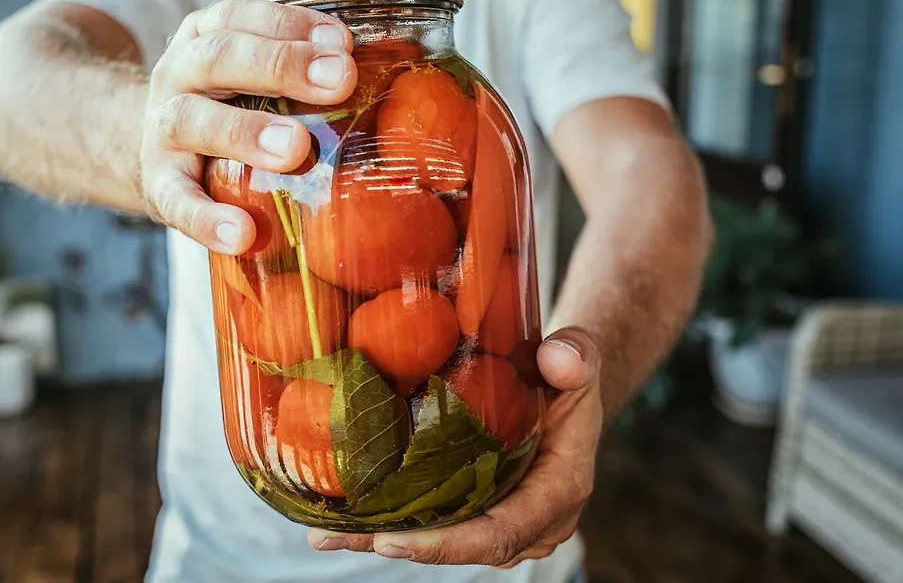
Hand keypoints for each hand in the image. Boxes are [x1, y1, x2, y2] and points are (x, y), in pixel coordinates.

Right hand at [139, 0, 357, 253]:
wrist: (154, 150)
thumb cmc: (227, 108)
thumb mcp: (252, 76)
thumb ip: (305, 73)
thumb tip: (399, 77)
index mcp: (207, 38)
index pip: (242, 16)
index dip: (291, 26)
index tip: (343, 43)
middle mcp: (178, 74)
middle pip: (220, 59)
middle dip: (281, 66)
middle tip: (339, 82)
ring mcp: (162, 129)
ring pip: (194, 121)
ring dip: (246, 132)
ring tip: (294, 150)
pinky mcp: (157, 185)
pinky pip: (177, 201)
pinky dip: (207, 218)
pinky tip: (242, 234)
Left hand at [308, 326, 602, 567]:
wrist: (565, 388)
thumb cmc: (568, 374)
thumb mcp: (579, 359)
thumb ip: (575, 357)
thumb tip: (557, 359)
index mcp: (559, 490)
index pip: (503, 531)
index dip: (449, 543)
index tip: (394, 540)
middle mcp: (531, 519)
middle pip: (461, 545)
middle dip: (398, 544)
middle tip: (335, 535)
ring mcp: (503, 517)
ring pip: (443, 539)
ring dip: (382, 537)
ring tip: (323, 531)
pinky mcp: (479, 507)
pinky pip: (438, 522)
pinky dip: (392, 520)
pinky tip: (343, 512)